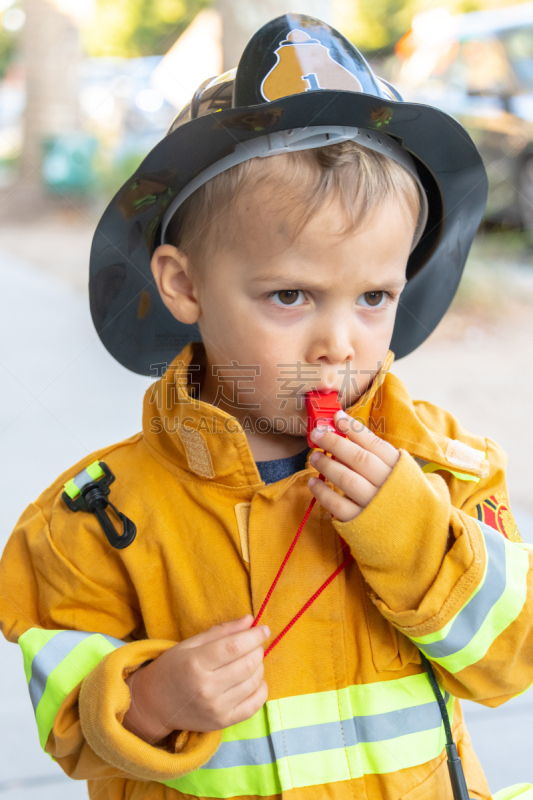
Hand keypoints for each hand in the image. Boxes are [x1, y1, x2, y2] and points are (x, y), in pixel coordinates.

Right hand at [123, 615, 269, 742]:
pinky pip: (254, 705)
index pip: (234, 647)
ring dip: (259, 666)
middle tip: (255, 643)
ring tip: (251, 659)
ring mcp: (216, 708)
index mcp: (196, 663)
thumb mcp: (191, 643)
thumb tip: (250, 620)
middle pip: (247, 664)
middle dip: (258, 649)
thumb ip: (222, 631)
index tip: (263, 629)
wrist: (155, 704)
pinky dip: (261, 688)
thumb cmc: (173, 667)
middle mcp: (206, 688)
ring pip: (254, 682)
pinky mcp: (223, 723)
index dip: (254, 636)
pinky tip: (254, 679)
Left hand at [307, 412, 399, 522]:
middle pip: (358, 459)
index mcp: (400, 469)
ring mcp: (375, 505)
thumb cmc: (405, 498)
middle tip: (317, 434)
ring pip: (346, 480)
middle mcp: (388, 485)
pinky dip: (323, 494)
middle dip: (335, 443)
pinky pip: (338, 506)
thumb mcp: (404, 474)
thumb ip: (382, 459)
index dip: (354, 429)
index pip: (374, 444)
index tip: (337, 417)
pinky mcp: (362, 524)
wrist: (419, 537)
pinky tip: (314, 484)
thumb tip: (350, 437)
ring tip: (314, 457)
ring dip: (327, 465)